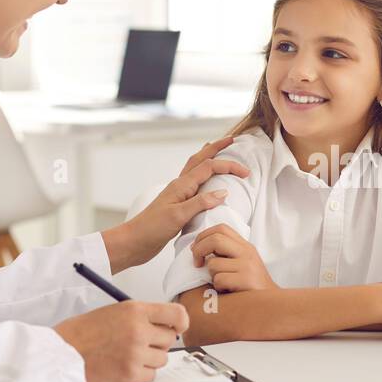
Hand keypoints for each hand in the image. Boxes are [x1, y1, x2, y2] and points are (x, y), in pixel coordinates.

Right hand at [54, 301, 188, 381]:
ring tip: (128, 354)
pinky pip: (151, 375)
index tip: (178, 327)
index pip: (177, 314)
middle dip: (158, 342)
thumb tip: (166, 325)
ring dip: (150, 358)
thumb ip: (141, 316)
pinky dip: (141, 373)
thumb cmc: (83, 332)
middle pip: (170, 339)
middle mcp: (139, 330)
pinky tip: (124, 365)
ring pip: (162, 359)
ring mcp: (135, 353)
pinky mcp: (130, 374)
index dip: (181, 322)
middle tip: (140, 343)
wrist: (61, 352)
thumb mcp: (114, 312)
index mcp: (135, 310)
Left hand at [102, 138, 250, 273]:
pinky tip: (205, 180)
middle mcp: (179, 185)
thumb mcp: (178, 216)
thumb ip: (200, 203)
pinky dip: (203, 174)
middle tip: (231, 140)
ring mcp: (178, 194)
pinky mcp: (177, 204)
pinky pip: (194, 182)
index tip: (246, 173)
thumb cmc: (153, 229)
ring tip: (216, 149)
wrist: (135, 242)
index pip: (209, 167)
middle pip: (200, 159)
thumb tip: (223, 192)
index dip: (229, 166)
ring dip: (207, 157)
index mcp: (181, 185)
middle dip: (216, 147)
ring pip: (195, 168)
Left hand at [190, 223, 277, 292]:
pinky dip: (218, 287)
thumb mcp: (242, 263)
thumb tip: (198, 247)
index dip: (203, 236)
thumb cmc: (250, 286)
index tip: (196, 249)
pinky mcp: (246, 280)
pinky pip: (219, 279)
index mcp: (245, 246)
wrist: (271, 304)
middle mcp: (247, 252)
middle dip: (198, 251)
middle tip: (197, 264)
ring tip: (222, 283)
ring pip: (213, 264)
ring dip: (212, 276)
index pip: (221, 228)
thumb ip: (226, 253)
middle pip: (215, 240)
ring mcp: (248, 265)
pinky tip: (228, 291)